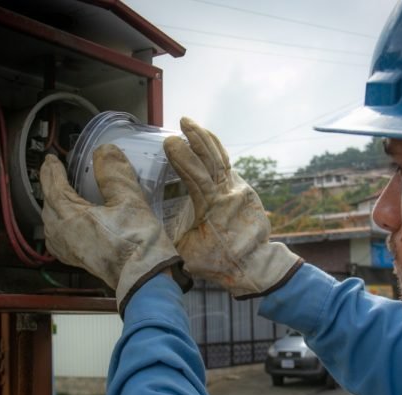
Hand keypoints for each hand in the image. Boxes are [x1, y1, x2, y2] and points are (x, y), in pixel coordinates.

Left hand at [40, 150, 181, 313]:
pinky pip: (60, 240)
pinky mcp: (81, 261)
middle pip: (48, 206)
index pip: (52, 188)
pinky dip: (60, 227)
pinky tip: (69, 226)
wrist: (147, 279)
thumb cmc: (138, 243)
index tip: (51, 159)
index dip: (51, 171)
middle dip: (51, 188)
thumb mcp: (130, 200)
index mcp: (70, 218)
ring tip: (62, 196)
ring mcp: (71, 251)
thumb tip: (104, 152)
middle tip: (56, 174)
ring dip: (54, 208)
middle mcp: (64, 236)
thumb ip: (115, 173)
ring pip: (51, 225)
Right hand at [164, 118, 302, 297]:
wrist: (254, 265)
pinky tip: (205, 142)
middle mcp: (228, 193)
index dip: (183, 158)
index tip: (170, 142)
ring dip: (205, 139)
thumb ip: (168, 234)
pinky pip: (226, 165)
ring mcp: (238, 188)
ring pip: (220, 158)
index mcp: (213, 207)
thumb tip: (146, 221)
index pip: (196, 176)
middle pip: (211, 159)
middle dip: (195, 139)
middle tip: (182, 122)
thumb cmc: (217, 263)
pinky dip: (214, 151)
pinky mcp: (241, 189)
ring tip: (190, 124)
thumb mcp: (186, 252)